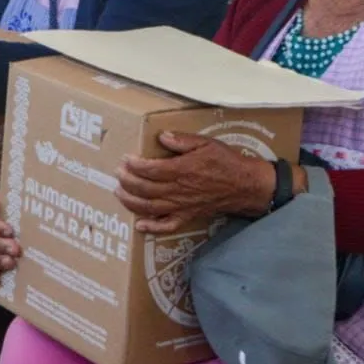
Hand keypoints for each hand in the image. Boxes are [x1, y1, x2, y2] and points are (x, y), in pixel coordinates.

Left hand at [115, 132, 276, 233]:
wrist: (245, 185)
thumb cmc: (226, 161)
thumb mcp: (206, 143)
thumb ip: (182, 140)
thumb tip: (162, 136)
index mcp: (182, 170)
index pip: (150, 169)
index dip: (134, 165)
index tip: (125, 158)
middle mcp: (178, 189)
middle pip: (145, 189)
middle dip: (127, 181)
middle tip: (118, 172)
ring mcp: (182, 205)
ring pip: (150, 207)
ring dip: (131, 201)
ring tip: (118, 192)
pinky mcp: (187, 216)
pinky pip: (167, 225)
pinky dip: (152, 227)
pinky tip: (139, 225)